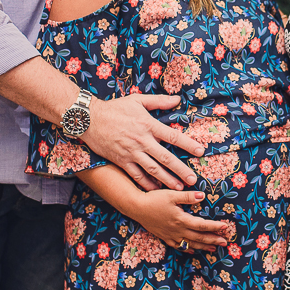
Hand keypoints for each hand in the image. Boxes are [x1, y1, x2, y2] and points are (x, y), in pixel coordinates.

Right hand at [82, 93, 204, 189]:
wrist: (89, 120)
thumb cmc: (115, 108)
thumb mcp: (137, 100)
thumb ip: (158, 101)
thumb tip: (177, 100)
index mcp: (148, 125)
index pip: (173, 136)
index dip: (188, 144)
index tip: (200, 151)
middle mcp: (142, 141)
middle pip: (166, 158)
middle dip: (181, 170)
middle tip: (193, 180)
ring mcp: (131, 153)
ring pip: (153, 170)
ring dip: (167, 180)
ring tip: (179, 188)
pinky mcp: (121, 161)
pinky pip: (136, 175)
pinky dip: (147, 184)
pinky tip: (156, 189)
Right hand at [132, 189, 232, 253]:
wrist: (136, 208)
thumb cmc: (154, 199)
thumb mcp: (172, 195)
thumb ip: (188, 196)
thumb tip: (203, 196)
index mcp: (181, 219)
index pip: (202, 225)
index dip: (214, 227)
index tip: (225, 228)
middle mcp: (177, 230)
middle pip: (198, 237)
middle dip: (212, 240)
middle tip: (225, 243)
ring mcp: (171, 236)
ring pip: (190, 244)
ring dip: (203, 247)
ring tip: (213, 249)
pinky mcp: (164, 237)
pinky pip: (179, 246)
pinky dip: (187, 249)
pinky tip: (193, 251)